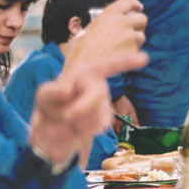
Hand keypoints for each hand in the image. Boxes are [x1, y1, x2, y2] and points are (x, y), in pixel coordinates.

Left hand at [30, 49, 149, 164]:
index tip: (145, 59)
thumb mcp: (44, 95)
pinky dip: (82, 129)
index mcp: (85, 73)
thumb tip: (68, 90)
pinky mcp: (104, 120)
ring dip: (77, 120)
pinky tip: (75, 125)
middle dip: (83, 106)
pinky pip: (97, 126)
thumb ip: (53, 91)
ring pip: (96, 114)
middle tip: (67, 116)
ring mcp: (103, 103)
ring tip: (66, 117)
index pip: (107, 65)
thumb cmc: (51, 103)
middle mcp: (98, 85)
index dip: (125, 62)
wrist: (54, 126)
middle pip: (98, 94)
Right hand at [64, 0, 146, 73]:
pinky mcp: (134, 52)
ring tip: (121, 48)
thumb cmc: (80, 50)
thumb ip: (102, 24)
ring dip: (135, 41)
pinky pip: (137, 51)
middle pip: (142, 18)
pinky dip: (132, 54)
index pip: (129, 2)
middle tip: (133, 29)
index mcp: (110, 13)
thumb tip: (106, 27)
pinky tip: (119, 58)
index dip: (135, 5)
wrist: (83, 69)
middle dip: (139, 24)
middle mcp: (123, 22)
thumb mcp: (88, 29)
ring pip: (141, 37)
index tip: (138, 8)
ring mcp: (130, 37)